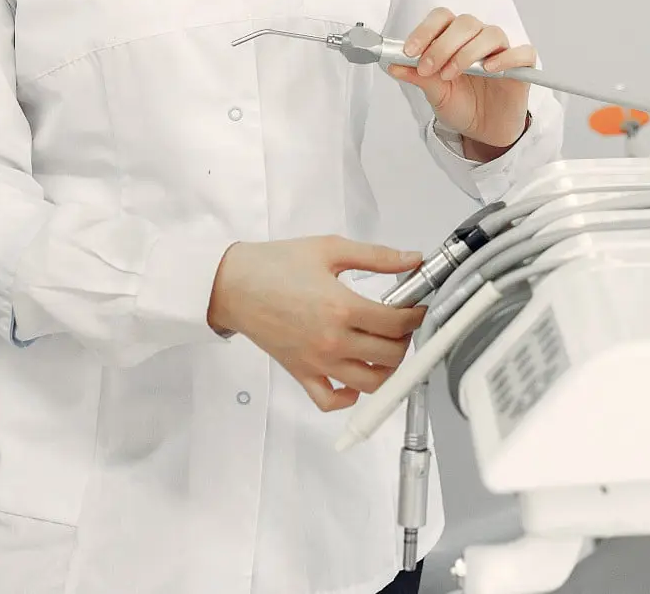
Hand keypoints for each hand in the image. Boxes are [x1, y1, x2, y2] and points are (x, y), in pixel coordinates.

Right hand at [206, 237, 425, 411]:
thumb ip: (377, 256)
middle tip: (401, 325)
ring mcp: (317, 362)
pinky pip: (331, 401)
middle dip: (405, 341)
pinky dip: (349, 396)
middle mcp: (332, 340)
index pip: (396, 324)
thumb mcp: (330, 249)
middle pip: (390, 357)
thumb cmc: (275, 264)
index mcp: (342, 307)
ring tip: (384, 349)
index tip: (416, 309)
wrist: (233, 284)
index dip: (415, 316)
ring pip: (369, 384)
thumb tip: (412, 258)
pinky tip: (355, 376)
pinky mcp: (301, 373)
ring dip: (386, 370)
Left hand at [387, 9, 535, 155]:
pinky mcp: (522, 66)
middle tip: (429, 68)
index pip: (442, 18)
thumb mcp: (434, 93)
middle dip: (443, 45)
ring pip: (490, 34)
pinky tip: (489, 69)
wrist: (483, 131)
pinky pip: (522, 52)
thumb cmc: (462, 105)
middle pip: (465, 23)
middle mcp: (478, 39)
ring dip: (467, 53)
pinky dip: (506, 58)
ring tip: (451, 75)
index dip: (426, 30)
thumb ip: (417, 76)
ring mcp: (501, 50)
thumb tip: (392, 65)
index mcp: (455, 38)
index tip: (410, 52)